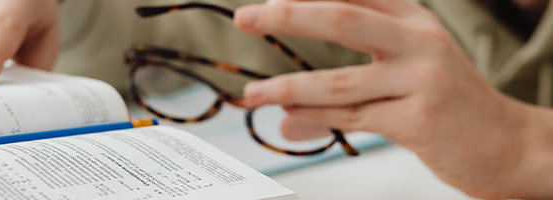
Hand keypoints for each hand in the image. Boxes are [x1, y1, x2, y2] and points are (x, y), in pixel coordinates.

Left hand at [235, 0, 552, 197]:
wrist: (505, 144)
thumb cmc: (446, 104)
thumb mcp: (403, 75)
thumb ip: (344, 87)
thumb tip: (283, 114)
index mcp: (414, 18)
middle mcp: (420, 41)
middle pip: (342, 19)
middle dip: (288, 15)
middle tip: (245, 17)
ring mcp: (422, 80)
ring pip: (340, 82)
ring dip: (288, 87)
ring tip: (252, 94)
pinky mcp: (420, 120)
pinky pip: (353, 117)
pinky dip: (315, 118)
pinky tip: (288, 117)